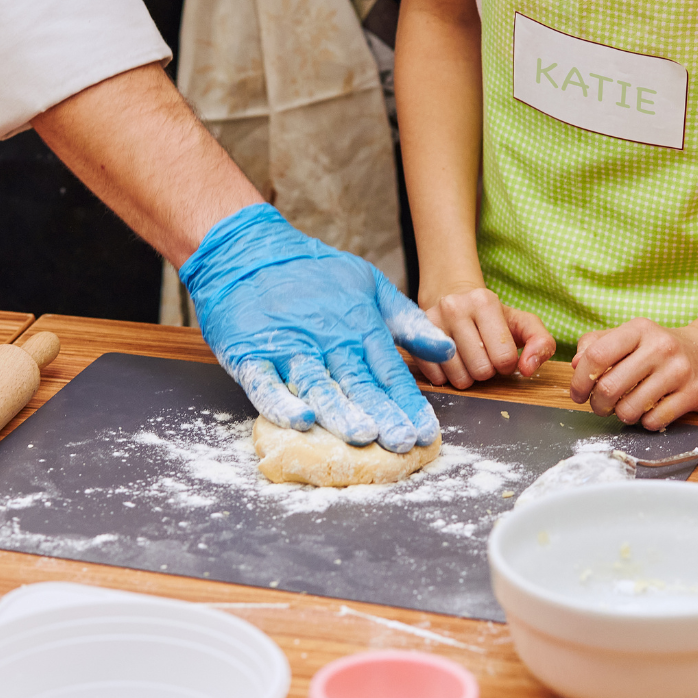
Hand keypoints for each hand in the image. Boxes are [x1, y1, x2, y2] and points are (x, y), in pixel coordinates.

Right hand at [180, 204, 456, 452]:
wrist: (250, 253)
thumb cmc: (316, 273)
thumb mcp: (371, 285)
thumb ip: (408, 322)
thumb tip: (447, 349)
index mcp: (359, 325)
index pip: (389, 372)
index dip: (408, 404)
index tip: (426, 433)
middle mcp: (327, 339)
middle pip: (358, 383)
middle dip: (382, 415)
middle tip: (402, 443)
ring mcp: (289, 347)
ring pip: (317, 385)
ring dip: (340, 412)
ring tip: (363, 436)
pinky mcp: (251, 354)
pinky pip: (266, 384)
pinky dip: (282, 403)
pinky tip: (302, 420)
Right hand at [416, 286, 554, 387]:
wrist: (452, 298)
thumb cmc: (492, 317)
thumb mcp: (523, 323)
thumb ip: (541, 343)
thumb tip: (528, 369)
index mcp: (484, 302)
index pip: (504, 358)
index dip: (507, 364)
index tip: (501, 353)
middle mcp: (454, 307)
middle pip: (481, 370)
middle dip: (487, 371)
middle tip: (483, 356)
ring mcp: (430, 322)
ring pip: (458, 377)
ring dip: (467, 376)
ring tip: (467, 358)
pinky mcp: (414, 338)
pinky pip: (436, 377)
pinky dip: (447, 377)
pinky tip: (451, 362)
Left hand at [569, 318, 697, 430]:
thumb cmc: (659, 347)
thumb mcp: (629, 336)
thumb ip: (596, 344)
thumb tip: (575, 364)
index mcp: (638, 329)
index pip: (596, 355)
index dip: (580, 379)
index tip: (577, 394)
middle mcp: (659, 347)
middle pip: (610, 387)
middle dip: (598, 404)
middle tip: (600, 406)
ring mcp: (678, 370)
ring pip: (630, 408)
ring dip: (620, 415)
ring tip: (624, 409)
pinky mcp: (694, 394)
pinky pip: (654, 420)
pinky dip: (644, 422)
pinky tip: (648, 412)